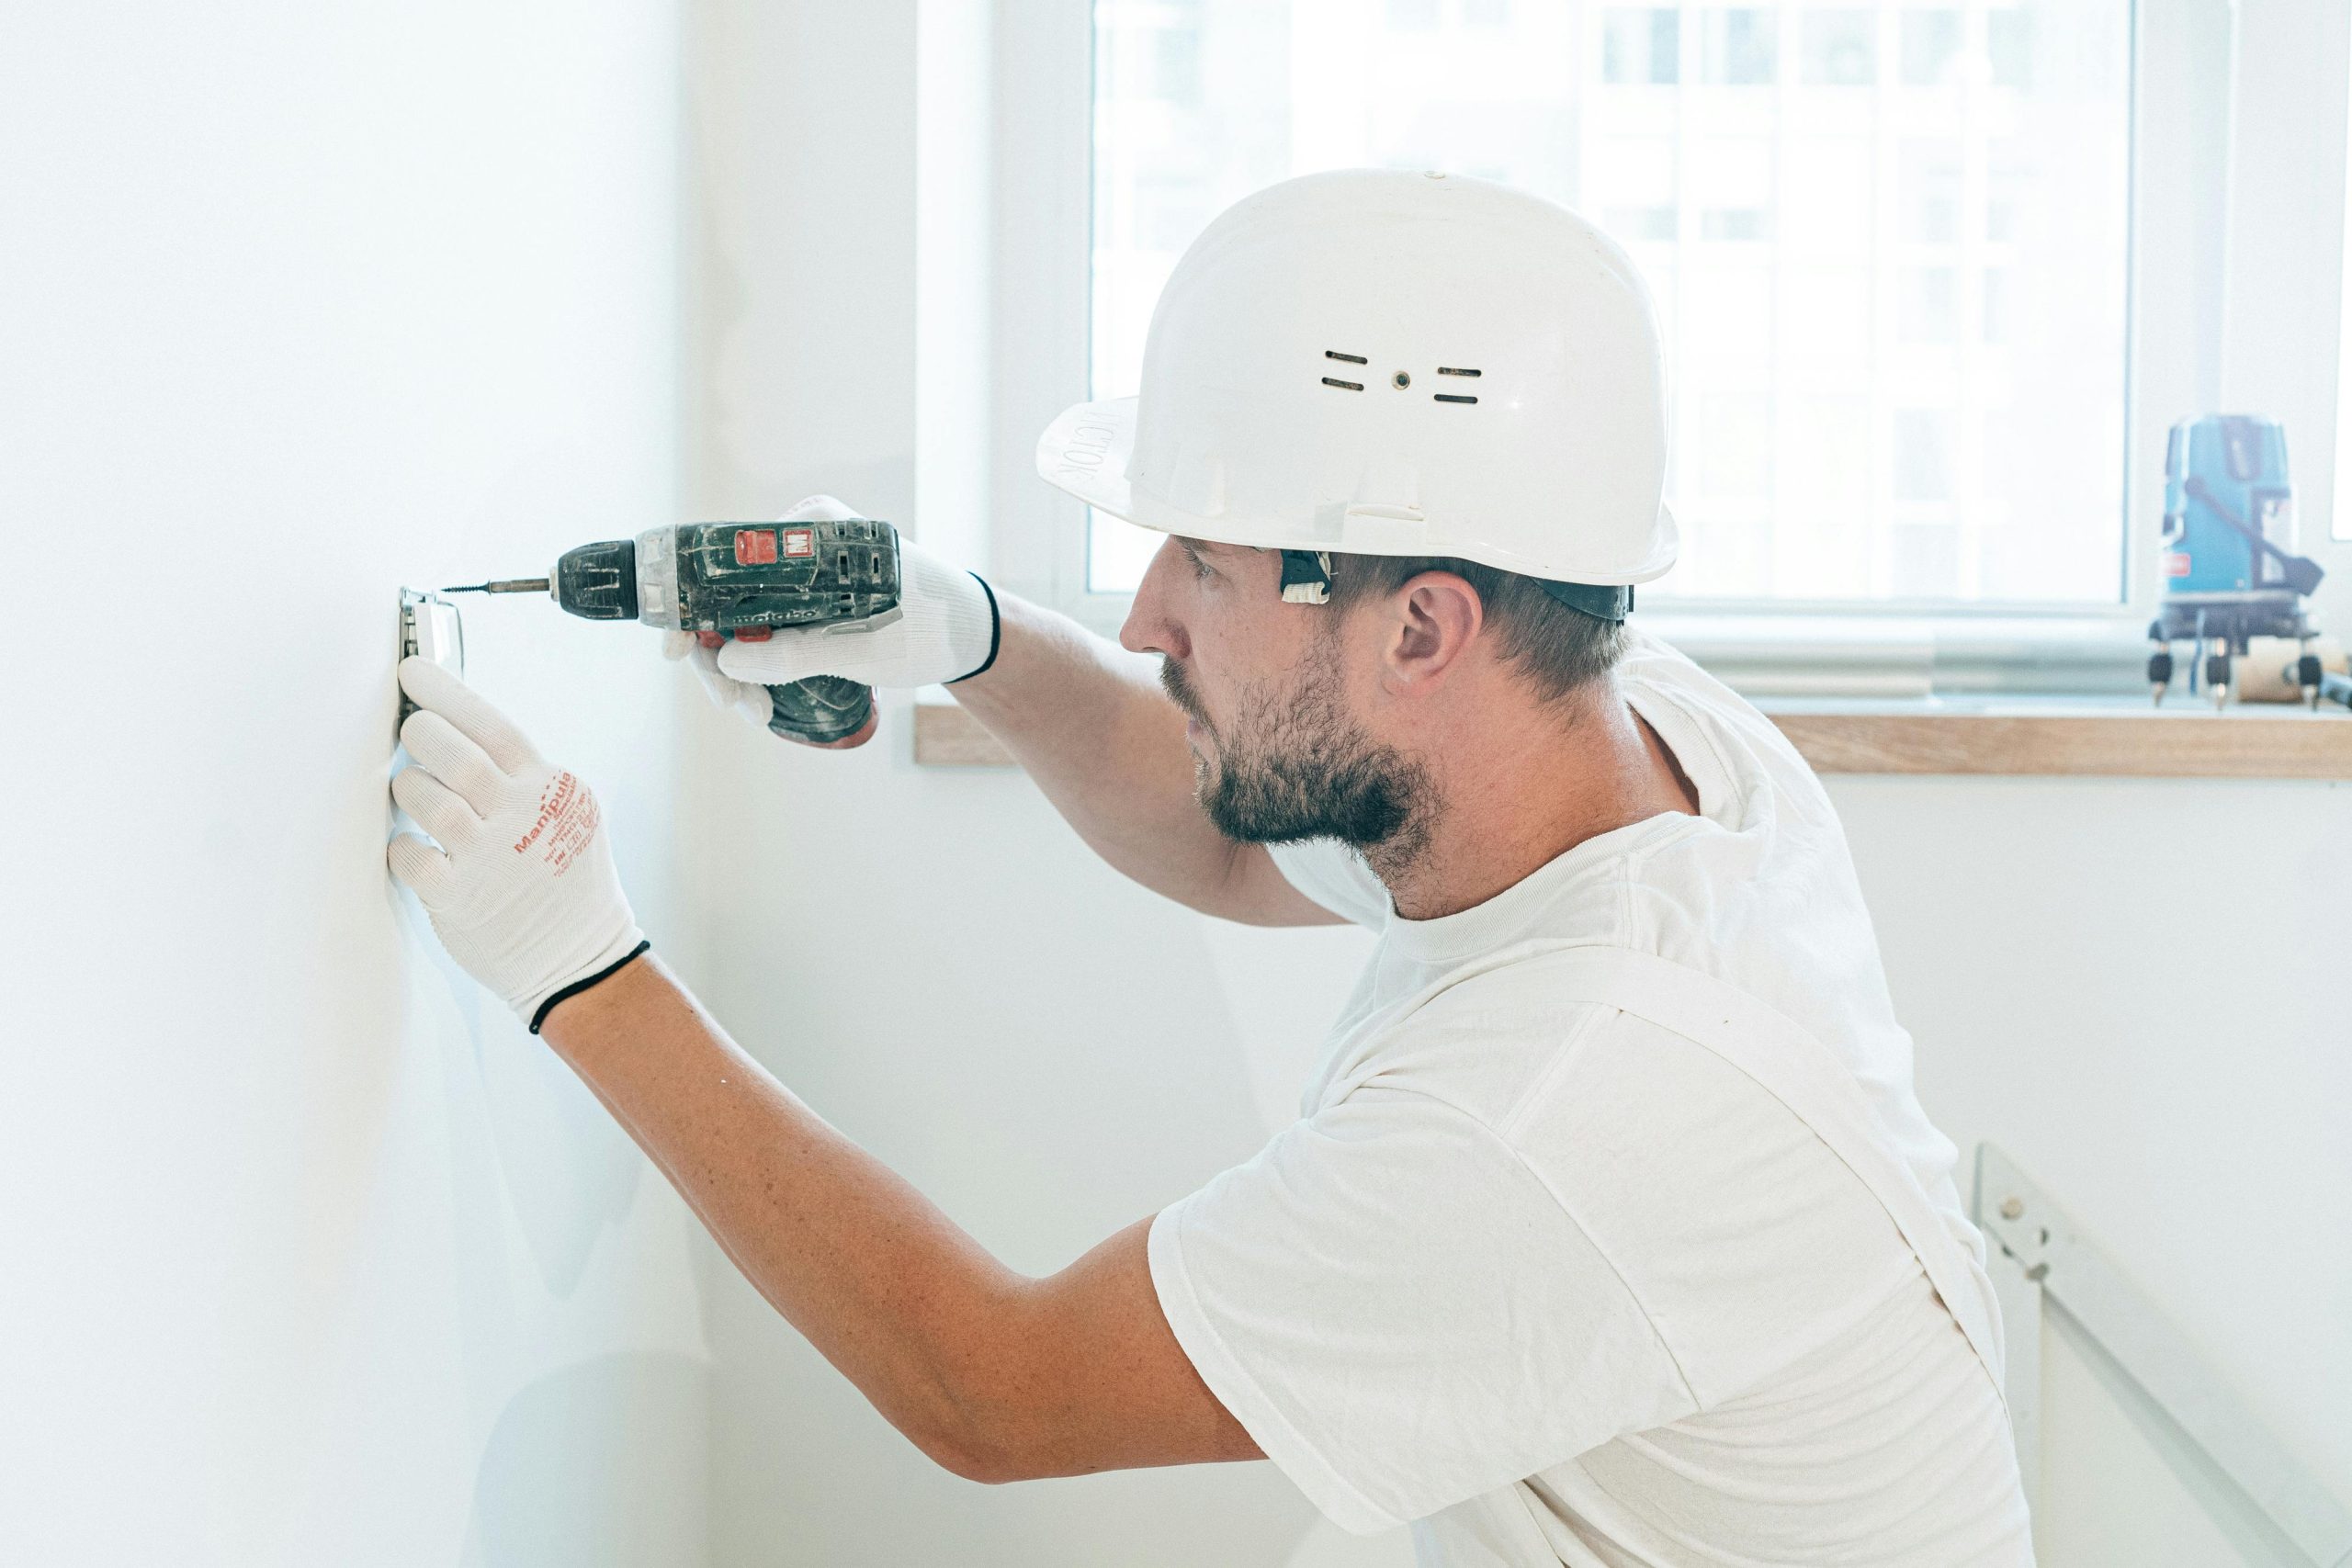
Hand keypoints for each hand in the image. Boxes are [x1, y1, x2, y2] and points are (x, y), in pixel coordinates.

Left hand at [387, 657, 646, 1030]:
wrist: (582, 957)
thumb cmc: (567, 882)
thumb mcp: (568, 815)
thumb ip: (523, 779)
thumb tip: (455, 732)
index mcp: (554, 789)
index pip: (495, 727)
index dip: (447, 693)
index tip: (411, 671)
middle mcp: (524, 818)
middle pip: (455, 755)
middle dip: (421, 737)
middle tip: (411, 736)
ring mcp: (491, 859)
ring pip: (427, 799)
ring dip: (408, 789)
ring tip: (414, 795)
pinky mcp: (461, 899)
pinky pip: (409, 855)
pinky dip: (402, 846)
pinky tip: (414, 848)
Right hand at [705, 494, 995, 693]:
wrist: (973, 634)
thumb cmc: (929, 629)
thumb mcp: (861, 649)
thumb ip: (795, 654)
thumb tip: (723, 658)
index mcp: (811, 528)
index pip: (723, 562)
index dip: (690, 607)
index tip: (678, 651)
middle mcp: (801, 539)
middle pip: (726, 594)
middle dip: (719, 654)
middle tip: (732, 704)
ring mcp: (804, 569)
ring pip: (742, 615)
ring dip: (739, 666)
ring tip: (754, 712)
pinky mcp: (810, 596)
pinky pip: (764, 622)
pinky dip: (758, 659)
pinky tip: (760, 698)